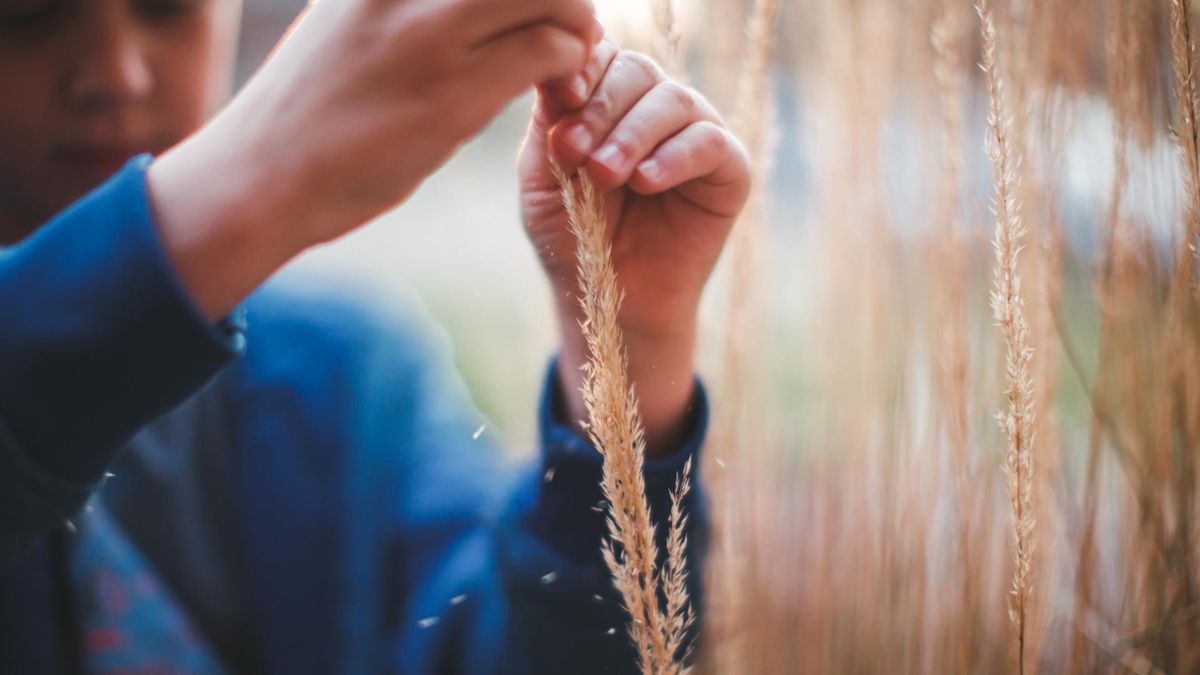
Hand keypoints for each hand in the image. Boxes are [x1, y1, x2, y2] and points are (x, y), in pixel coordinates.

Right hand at [151, 0, 601, 318]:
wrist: (261, 176)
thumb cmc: (310, 109)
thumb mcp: (352, 22)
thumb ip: (410, 5)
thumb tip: (479, 9)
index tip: (533, 9)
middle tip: (571, 28)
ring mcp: (430, 34)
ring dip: (577, 25)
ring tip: (569, 62)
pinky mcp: (452, 93)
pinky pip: (547, 52)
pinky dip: (570, 68)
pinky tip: (558, 92)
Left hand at [519, 43, 751, 454]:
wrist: (610, 302)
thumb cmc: (573, 237)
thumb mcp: (544, 178)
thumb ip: (550, 122)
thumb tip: (557, 70)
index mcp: (609, 98)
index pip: (602, 55)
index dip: (583, 69)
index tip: (563, 100)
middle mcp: (654, 108)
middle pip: (637, 71)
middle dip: (601, 108)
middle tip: (573, 152)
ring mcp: (694, 134)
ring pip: (674, 101)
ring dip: (633, 134)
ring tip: (604, 175)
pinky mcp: (729, 169)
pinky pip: (710, 143)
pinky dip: (675, 157)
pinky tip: (645, 182)